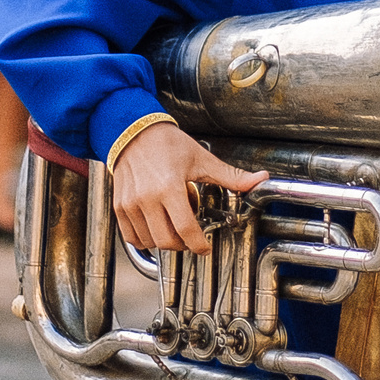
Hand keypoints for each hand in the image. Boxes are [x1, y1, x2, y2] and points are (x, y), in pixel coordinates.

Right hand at [110, 121, 265, 253]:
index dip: (198, 244)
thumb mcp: (202, 159)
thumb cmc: (167, 144)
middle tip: (191, 238)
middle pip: (167, 240)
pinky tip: (156, 229)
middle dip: (183, 245)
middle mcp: (146, 198)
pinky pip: (131, 237)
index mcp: (169, 187)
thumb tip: (260, 180)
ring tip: (173, 227)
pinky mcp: (119, 206)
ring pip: (149, 241)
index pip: (185, 229)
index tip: (204, 247)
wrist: (134, 131)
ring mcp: (130, 204)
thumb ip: (230, 176)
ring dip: (164, 242)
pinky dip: (145, 240)